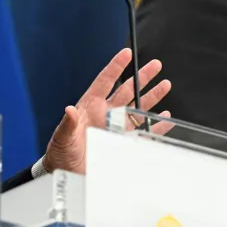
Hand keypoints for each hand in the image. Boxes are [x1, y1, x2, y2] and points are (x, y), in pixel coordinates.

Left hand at [42, 48, 172, 174]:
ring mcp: (116, 128)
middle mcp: (106, 114)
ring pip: (138, 108)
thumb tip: (70, 110)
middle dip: (142, 77)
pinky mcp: (124, 143)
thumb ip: (68, 124)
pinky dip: (156, 126)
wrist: (67, 173)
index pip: (105, 81)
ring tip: (165, 85)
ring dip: (152, 97)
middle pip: (127, 90)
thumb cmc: (61, 153)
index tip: (126, 53)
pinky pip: (144, 132)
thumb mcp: (61, 138)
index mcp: (90, 106)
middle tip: (155, 65)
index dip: (116, 67)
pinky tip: (165, 118)